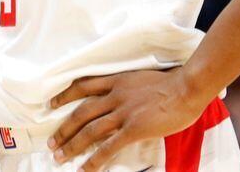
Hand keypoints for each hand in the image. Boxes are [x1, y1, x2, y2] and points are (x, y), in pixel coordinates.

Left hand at [46, 68, 209, 170]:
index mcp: (116, 80)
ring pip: (89, 130)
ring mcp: (123, 112)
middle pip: (81, 113)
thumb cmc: (172, 82)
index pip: (83, 86)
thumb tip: (123, 95)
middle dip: (64, 129)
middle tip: (51, 142)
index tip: (52, 104)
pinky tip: (85, 169)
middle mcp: (115, 96)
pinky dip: (94, 159)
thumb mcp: (142, 77)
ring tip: (59, 156)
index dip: (64, 95)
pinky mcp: (134, 129)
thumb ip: (128, 86)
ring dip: (72, 145)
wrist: (187, 87)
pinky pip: (109, 147)